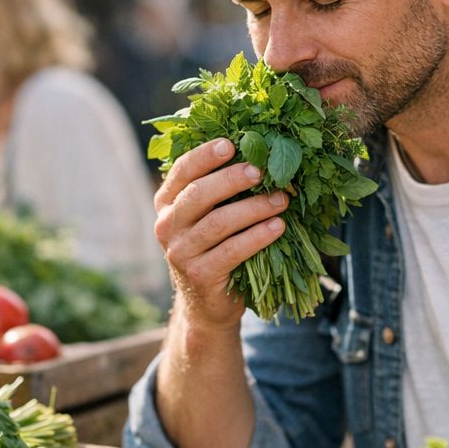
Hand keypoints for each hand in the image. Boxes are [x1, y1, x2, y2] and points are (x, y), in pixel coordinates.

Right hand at [154, 138, 288, 327]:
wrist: (207, 304)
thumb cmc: (215, 248)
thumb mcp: (209, 216)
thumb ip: (221, 191)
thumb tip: (261, 156)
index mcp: (167, 202)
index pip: (182, 171)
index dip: (205, 156)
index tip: (230, 143)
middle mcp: (167, 225)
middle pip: (198, 194)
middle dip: (231, 179)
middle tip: (260, 170)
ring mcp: (180, 252)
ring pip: (218, 222)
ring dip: (253, 208)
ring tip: (281, 199)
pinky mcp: (199, 274)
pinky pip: (231, 250)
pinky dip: (257, 236)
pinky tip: (278, 227)